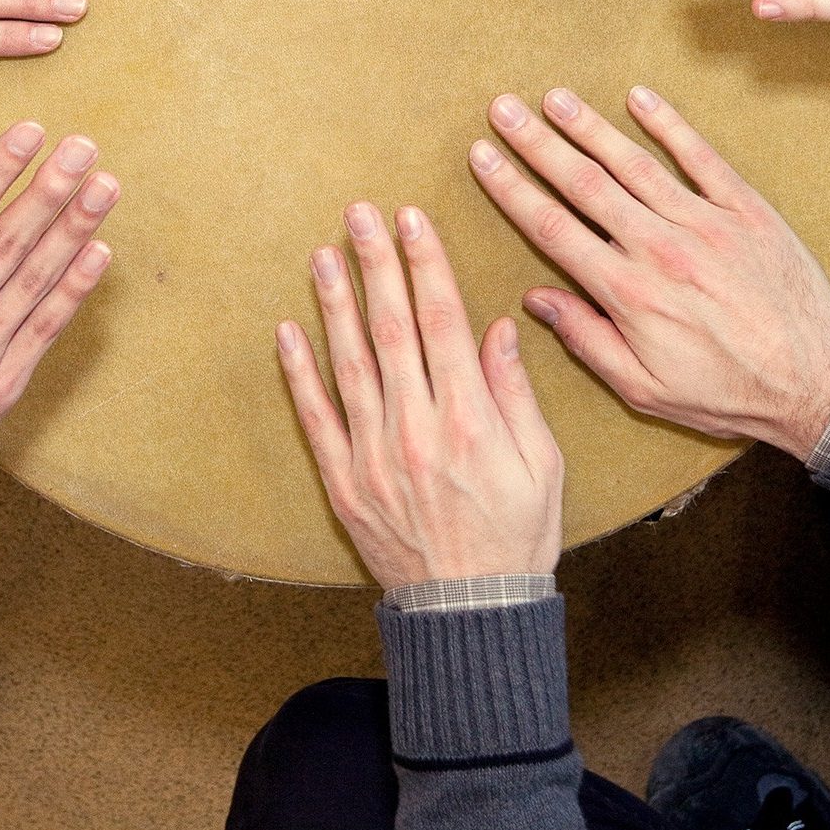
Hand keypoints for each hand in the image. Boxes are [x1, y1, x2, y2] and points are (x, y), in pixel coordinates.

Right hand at [0, 121, 117, 515]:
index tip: (30, 133)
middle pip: (7, 244)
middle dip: (50, 189)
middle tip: (84, 146)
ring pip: (35, 282)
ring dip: (75, 230)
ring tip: (105, 186)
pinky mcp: (1, 389)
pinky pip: (45, 330)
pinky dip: (75, 290)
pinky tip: (99, 252)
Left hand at [277, 201, 562, 588]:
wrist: (471, 616)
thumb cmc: (518, 536)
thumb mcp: (542, 463)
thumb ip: (515, 394)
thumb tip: (496, 328)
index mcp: (469, 418)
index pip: (442, 321)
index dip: (425, 264)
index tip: (412, 219)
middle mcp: (416, 428)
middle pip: (391, 328)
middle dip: (376, 264)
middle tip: (359, 213)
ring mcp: (374, 455)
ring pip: (349, 362)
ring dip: (335, 304)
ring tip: (324, 254)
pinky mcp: (344, 483)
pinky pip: (316, 418)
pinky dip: (299, 373)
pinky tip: (288, 331)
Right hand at [468, 87, 829, 460]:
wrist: (815, 382)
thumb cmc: (725, 393)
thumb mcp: (643, 389)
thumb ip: (586, 339)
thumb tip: (536, 299)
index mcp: (628, 292)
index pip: (553, 228)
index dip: (511, 189)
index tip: (482, 157)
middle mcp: (659, 248)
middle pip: (583, 183)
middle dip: (536, 143)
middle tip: (502, 108)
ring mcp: (705, 223)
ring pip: (633, 163)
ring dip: (589, 126)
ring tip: (554, 97)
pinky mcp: (746, 210)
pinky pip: (700, 158)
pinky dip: (669, 125)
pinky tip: (639, 98)